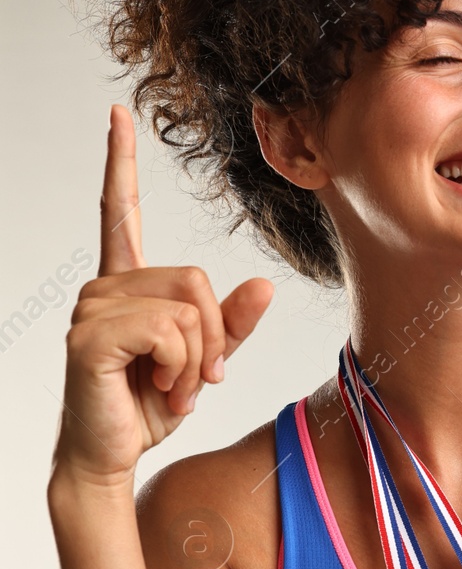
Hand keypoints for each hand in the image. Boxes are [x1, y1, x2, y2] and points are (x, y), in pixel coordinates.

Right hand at [53, 105, 274, 487]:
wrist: (114, 455)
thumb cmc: (150, 404)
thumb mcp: (205, 360)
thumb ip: (233, 323)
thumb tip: (266, 284)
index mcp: (126, 285)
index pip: (118, 211)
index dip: (119, 161)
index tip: (118, 113)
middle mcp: (103, 287)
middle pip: (195, 280)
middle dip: (213, 337)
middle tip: (193, 377)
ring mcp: (91, 309)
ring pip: (188, 308)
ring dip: (198, 358)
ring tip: (171, 386)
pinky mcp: (89, 337)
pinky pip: (169, 331)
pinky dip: (181, 366)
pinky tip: (158, 388)